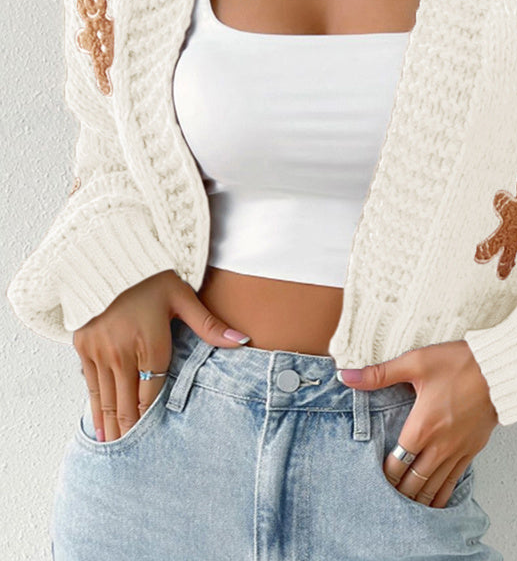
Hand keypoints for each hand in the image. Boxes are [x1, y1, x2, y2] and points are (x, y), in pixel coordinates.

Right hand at [72, 269, 251, 441]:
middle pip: (126, 400)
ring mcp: (98, 349)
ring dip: (109, 421)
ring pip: (105, 395)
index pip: (152, 389)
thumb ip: (210, 325)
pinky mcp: (82, 344)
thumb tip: (243, 341)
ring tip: (113, 445)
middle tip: (132, 453)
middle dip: (130, 427)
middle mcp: (121, 351)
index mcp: (150, 342)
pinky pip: (89, 381)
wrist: (107, 254)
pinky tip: (98, 418)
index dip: (152, 414)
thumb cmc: (151, 275)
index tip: (155, 436)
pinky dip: (94, 402)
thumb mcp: (184, 296)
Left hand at [338, 340, 498, 507]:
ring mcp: (458, 450)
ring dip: (418, 499)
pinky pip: (455, 481)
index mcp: (422, 426)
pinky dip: (442, 495)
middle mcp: (440, 445)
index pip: (396, 464)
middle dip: (398, 493)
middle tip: (385, 500)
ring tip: (405, 509)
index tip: (372, 481)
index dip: (383, 476)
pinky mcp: (473, 449)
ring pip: (434, 486)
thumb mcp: (416, 362)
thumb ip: (379, 374)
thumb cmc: (459, 363)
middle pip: (414, 482)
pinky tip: (435, 502)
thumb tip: (346, 376)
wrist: (499, 369)